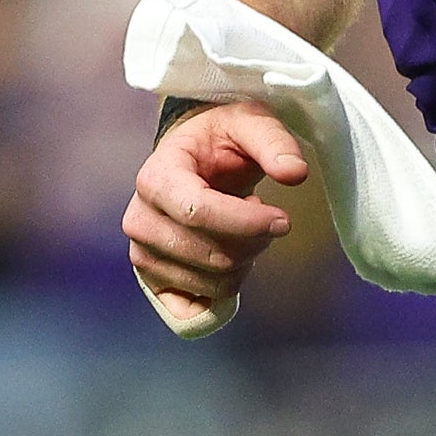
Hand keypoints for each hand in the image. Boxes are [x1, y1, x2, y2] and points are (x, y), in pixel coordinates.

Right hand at [125, 100, 310, 324]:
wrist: (194, 160)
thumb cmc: (221, 140)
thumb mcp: (251, 124)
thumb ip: (275, 143)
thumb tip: (296, 173)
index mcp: (155, 177)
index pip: (198, 213)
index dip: (248, 223)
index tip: (283, 219)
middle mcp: (139, 220)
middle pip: (213, 254)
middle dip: (255, 241)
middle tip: (265, 216)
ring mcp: (142, 256)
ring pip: (214, 282)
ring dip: (245, 260)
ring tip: (239, 227)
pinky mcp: (152, 283)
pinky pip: (196, 311)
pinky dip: (225, 292)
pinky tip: (231, 260)